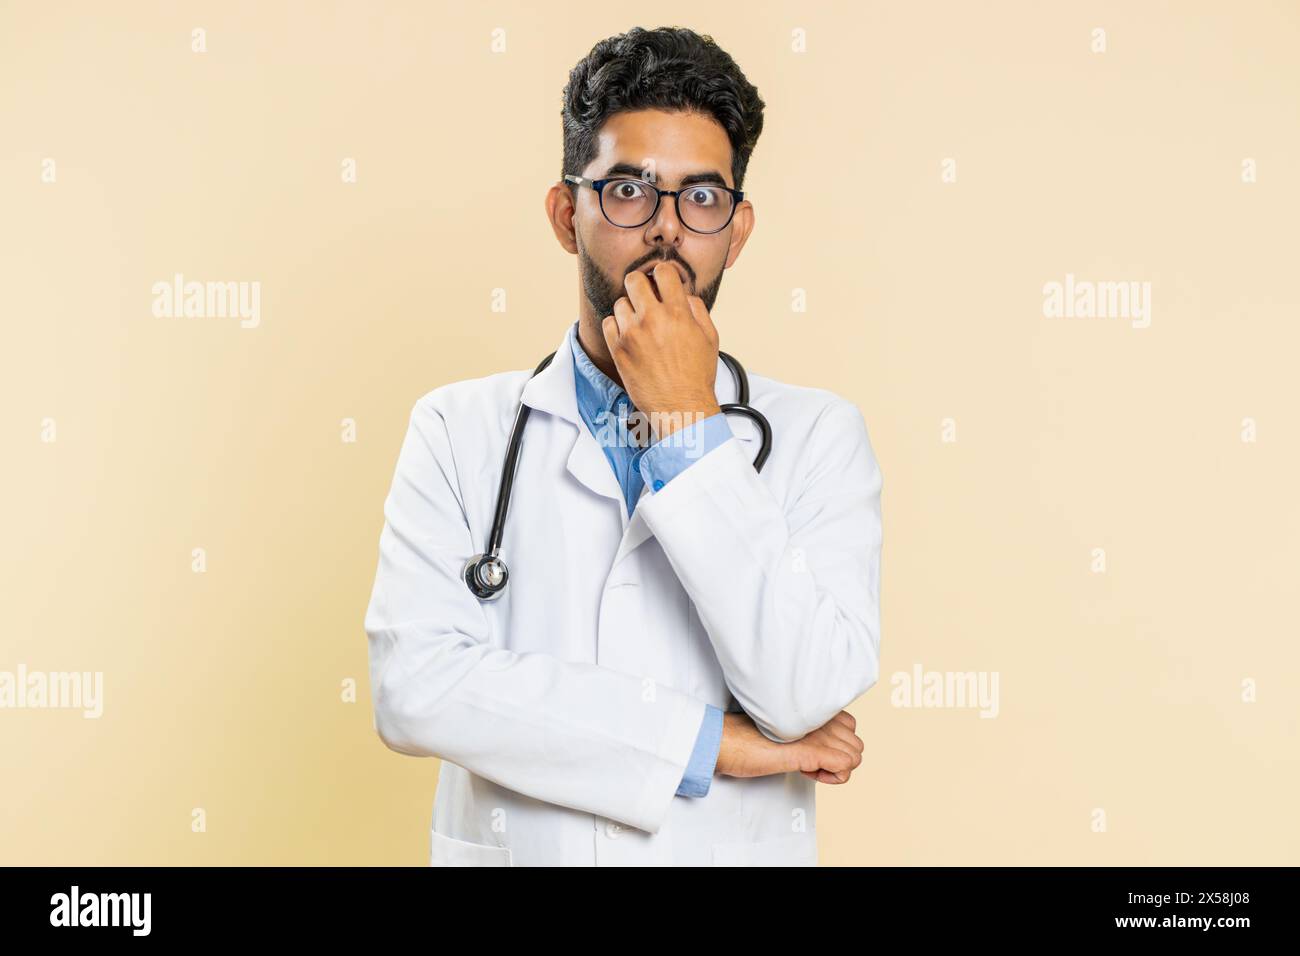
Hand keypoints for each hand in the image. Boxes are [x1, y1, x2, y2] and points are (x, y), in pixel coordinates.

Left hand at [601, 260, 721, 441]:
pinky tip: (628, 335)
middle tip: (644, 295)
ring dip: (629, 309)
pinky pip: (608, 323)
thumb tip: (684, 295)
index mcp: (678, 313)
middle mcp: (652, 319)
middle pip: (634, 280)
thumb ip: (697, 310)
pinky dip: (616, 326)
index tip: (661, 281)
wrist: (680, 407)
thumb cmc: (697, 376)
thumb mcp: (709, 338)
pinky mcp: (618, 350)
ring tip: (639, 323)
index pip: (663, 272)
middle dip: (640, 284)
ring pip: (620, 302)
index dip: (662, 273)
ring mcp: (632, 334)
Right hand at [715, 710, 863, 784]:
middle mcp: (820, 718)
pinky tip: (810, 772)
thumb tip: (817, 749)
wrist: (726, 740)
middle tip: (811, 761)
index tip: (811, 750)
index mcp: (814, 709)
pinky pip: (844, 767)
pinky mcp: (810, 751)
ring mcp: (817, 734)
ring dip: (835, 768)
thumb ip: (804, 730)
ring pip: (854, 757)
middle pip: (856, 744)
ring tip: (809, 767)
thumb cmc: (746, 736)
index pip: (850, 727)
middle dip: (838, 759)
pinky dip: (832, 777)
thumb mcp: (784, 728)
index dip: (834, 745)